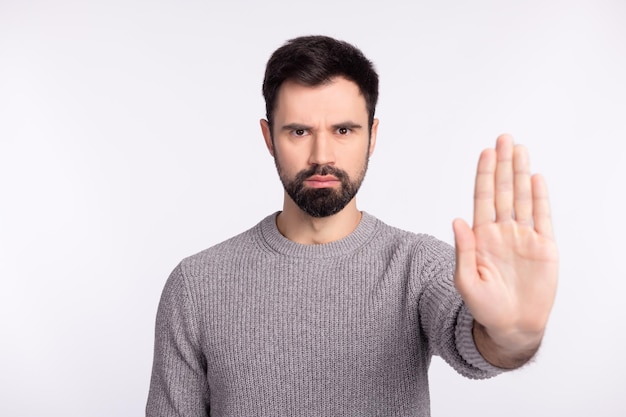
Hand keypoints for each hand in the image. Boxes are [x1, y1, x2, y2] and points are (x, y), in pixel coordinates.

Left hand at [452, 134, 558, 365]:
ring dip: (522, 173)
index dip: (485, 175)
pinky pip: (542, 217)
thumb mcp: (466, 281)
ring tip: (520, 149)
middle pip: (504, 191)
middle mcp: (502, 231)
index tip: (485, 152)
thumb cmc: (484, 307)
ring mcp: (524, 238)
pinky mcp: (544, 248)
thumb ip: (463, 250)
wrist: (511, 327)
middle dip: (503, 164)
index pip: (483, 198)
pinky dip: (540, 198)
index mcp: (482, 237)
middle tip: (504, 138)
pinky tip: (537, 178)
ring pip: (523, 198)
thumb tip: (456, 219)